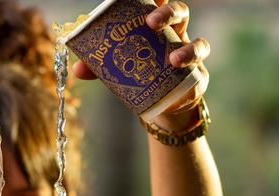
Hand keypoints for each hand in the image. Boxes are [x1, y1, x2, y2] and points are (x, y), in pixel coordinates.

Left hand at [72, 1, 209, 131]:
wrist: (162, 103)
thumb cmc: (138, 75)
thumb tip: (77, 69)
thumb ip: (97, 68)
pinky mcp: (196, 73)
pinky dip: (192, 62)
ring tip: (172, 59)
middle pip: (178, 13)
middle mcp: (174, 34)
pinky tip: (180, 67)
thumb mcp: (116, 70)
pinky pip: (201, 64)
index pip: (157, 3)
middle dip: (167, 13)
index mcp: (154, 27)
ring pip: (196, 39)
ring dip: (185, 47)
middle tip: (151, 22)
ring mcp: (187, 51)